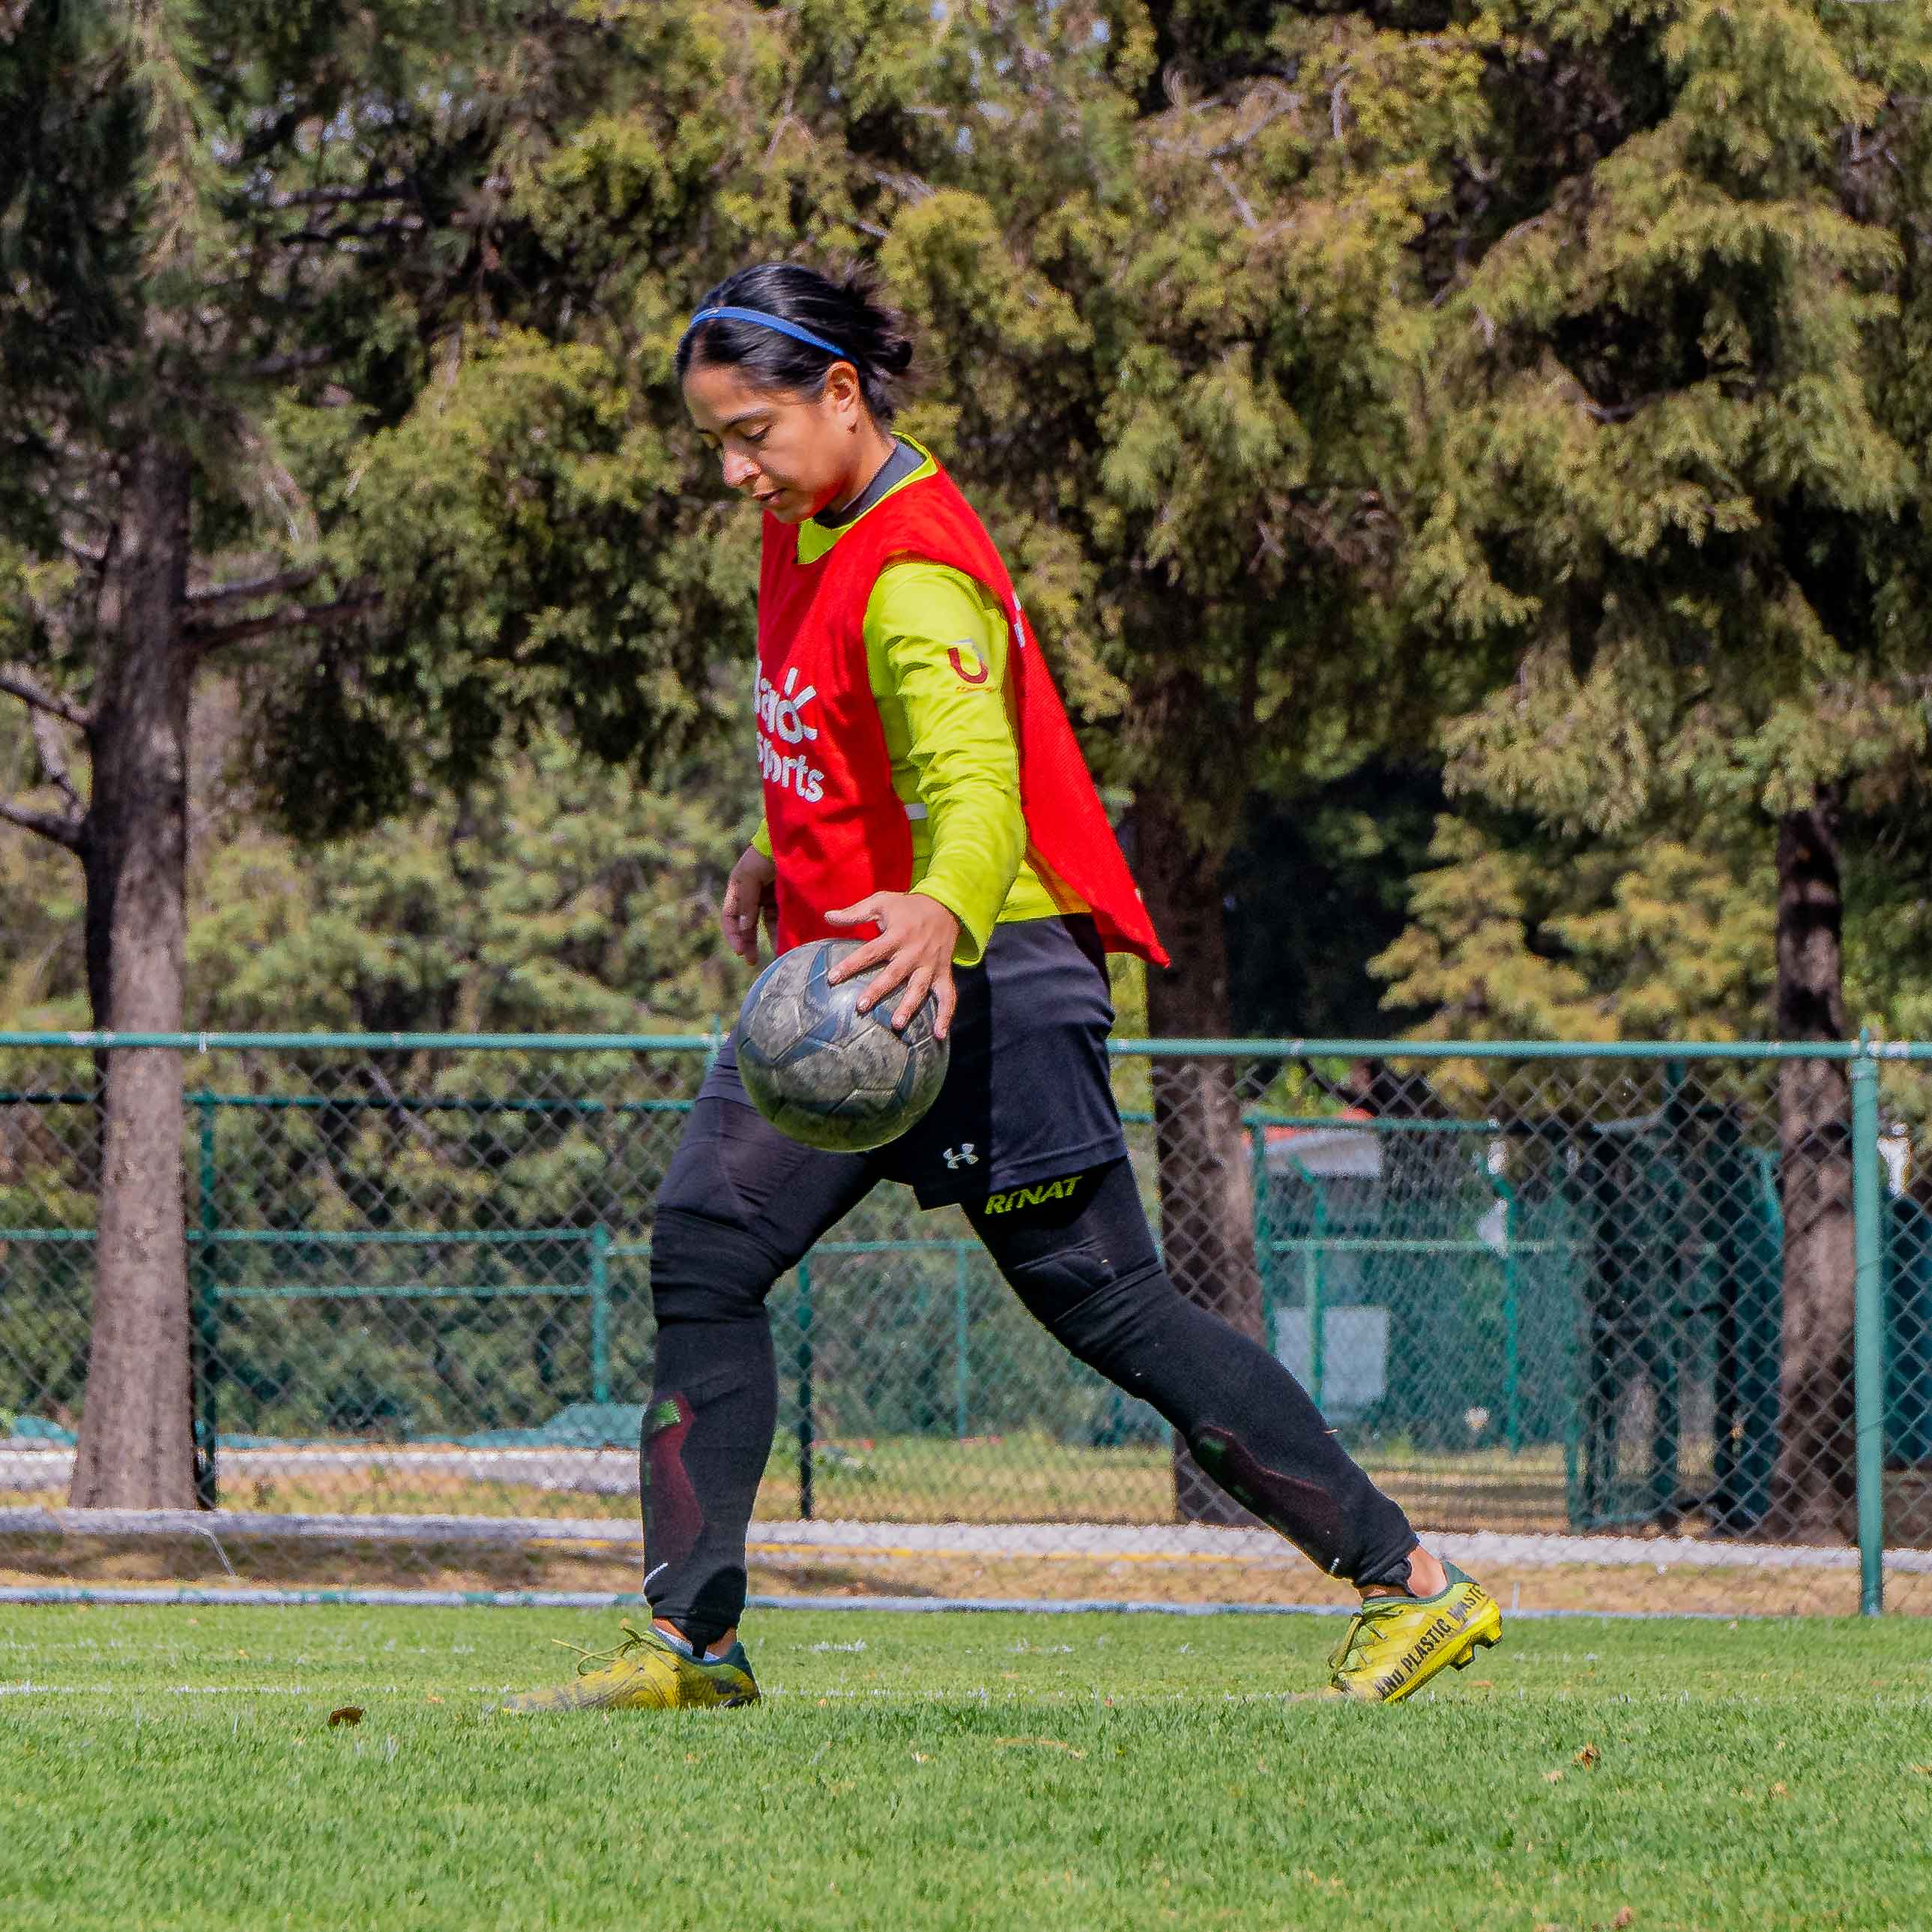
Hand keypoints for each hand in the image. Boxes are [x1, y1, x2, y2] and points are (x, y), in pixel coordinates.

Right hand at [721, 844, 777, 965]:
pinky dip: (782, 930)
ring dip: (767, 939)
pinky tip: (786, 941)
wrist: (790, 841)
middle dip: (748, 943)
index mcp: (737, 889)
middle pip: (746, 925)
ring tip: (775, 954)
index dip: (733, 935)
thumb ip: (747, 902)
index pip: (730, 918)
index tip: (740, 951)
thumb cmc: (765, 856)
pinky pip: (780, 918)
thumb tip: (744, 929)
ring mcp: (768, 898)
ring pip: (765, 924)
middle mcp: (751, 895)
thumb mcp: (750, 877)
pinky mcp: (784, 898)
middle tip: (752, 961)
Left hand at [824, 891, 960, 1039]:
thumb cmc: (907, 907)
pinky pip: (948, 996)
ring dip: (909, 1006)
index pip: (870, 952)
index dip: (851, 965)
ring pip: (919, 988)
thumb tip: (827, 917)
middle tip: (861, 1006)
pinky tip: (939, 1035)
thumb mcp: (881, 902)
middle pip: (894, 974)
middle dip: (878, 990)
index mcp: (897, 935)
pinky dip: (946, 1015)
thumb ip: (854, 913)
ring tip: (896, 1024)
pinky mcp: (944, 973)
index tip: (832, 978)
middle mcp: (914, 952)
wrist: (946, 906)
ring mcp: (930, 965)